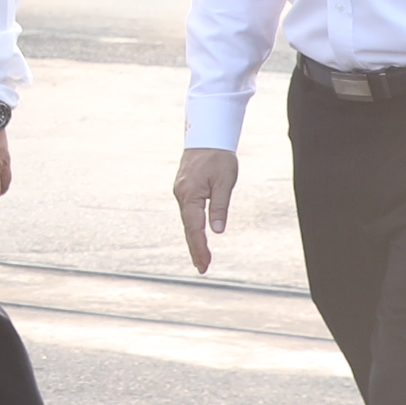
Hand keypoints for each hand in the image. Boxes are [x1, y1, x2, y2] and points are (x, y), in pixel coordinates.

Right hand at [173, 147, 237, 270]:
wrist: (206, 135)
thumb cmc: (218, 157)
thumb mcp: (225, 183)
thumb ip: (219, 207)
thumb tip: (217, 231)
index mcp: (190, 196)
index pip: (194, 229)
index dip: (200, 248)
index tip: (204, 265)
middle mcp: (181, 196)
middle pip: (188, 228)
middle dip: (196, 249)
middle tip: (203, 268)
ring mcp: (180, 192)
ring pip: (187, 220)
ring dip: (194, 239)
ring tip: (202, 257)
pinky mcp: (184, 189)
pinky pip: (187, 212)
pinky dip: (192, 226)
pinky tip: (197, 234)